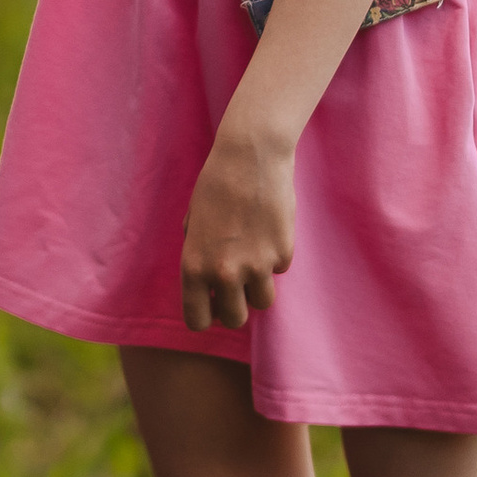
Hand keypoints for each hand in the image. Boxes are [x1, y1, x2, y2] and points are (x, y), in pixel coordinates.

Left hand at [180, 119, 296, 332]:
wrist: (250, 156)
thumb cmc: (216, 185)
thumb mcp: (193, 223)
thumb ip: (198, 256)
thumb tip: (207, 285)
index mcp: (194, 266)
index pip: (197, 320)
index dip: (205, 315)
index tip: (211, 306)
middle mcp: (224, 273)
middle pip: (235, 319)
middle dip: (235, 307)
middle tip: (236, 289)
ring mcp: (257, 265)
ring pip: (263, 301)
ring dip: (258, 286)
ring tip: (253, 257)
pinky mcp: (283, 253)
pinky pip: (279, 269)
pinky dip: (275, 256)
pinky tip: (267, 228)